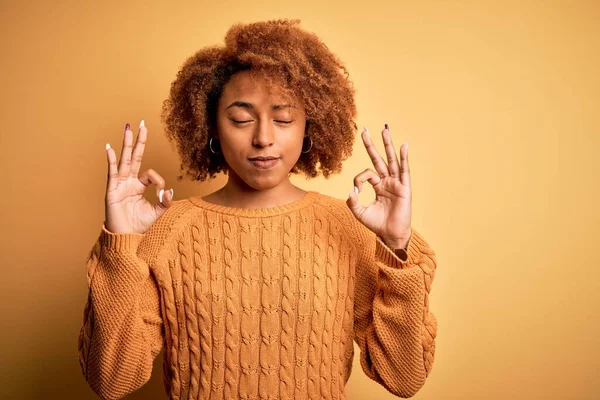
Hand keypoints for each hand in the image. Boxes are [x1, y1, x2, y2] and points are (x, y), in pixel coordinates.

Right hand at [104, 120, 174, 233]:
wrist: (126, 237)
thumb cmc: (139, 225)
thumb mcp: (158, 212)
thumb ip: (165, 201)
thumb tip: (171, 191)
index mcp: (138, 186)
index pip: (150, 174)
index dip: (158, 181)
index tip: (161, 193)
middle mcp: (128, 181)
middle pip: (134, 156)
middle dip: (139, 140)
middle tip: (142, 124)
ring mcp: (119, 183)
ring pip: (124, 159)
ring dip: (127, 143)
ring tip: (128, 127)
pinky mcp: (112, 189)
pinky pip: (112, 171)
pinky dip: (111, 160)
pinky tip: (109, 148)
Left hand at [346, 124, 411, 247]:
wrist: (391, 235)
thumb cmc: (377, 224)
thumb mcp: (360, 213)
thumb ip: (352, 201)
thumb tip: (351, 189)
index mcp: (378, 186)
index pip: (366, 173)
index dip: (359, 179)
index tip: (357, 190)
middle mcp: (387, 181)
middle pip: (378, 158)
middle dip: (371, 144)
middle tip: (364, 130)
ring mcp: (396, 183)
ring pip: (391, 160)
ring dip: (388, 144)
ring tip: (385, 129)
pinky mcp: (405, 188)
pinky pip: (404, 170)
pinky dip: (404, 158)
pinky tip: (403, 146)